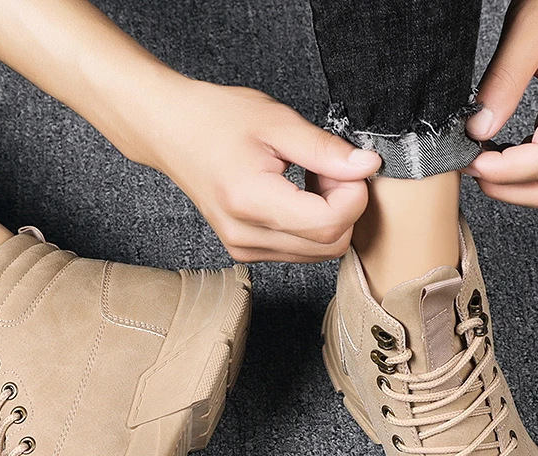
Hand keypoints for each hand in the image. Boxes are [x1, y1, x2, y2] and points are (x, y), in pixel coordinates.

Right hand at [122, 79, 381, 262]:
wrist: (171, 132)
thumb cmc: (216, 120)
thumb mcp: (276, 122)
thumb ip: (324, 149)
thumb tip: (366, 167)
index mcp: (251, 201)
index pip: (329, 224)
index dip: (353, 196)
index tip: (347, 166)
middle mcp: (246, 236)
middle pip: (329, 244)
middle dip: (344, 207)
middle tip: (330, 168)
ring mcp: (245, 248)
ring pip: (319, 252)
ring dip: (329, 217)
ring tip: (309, 178)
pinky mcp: (247, 251)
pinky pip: (300, 250)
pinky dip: (311, 225)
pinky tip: (297, 194)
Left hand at [464, 0, 537, 208]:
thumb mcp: (529, 29)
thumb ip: (503, 83)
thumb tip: (479, 131)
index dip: (504, 173)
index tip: (470, 161)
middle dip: (509, 189)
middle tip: (471, 169)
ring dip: (516, 183)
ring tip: (481, 160)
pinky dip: (524, 167)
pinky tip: (498, 150)